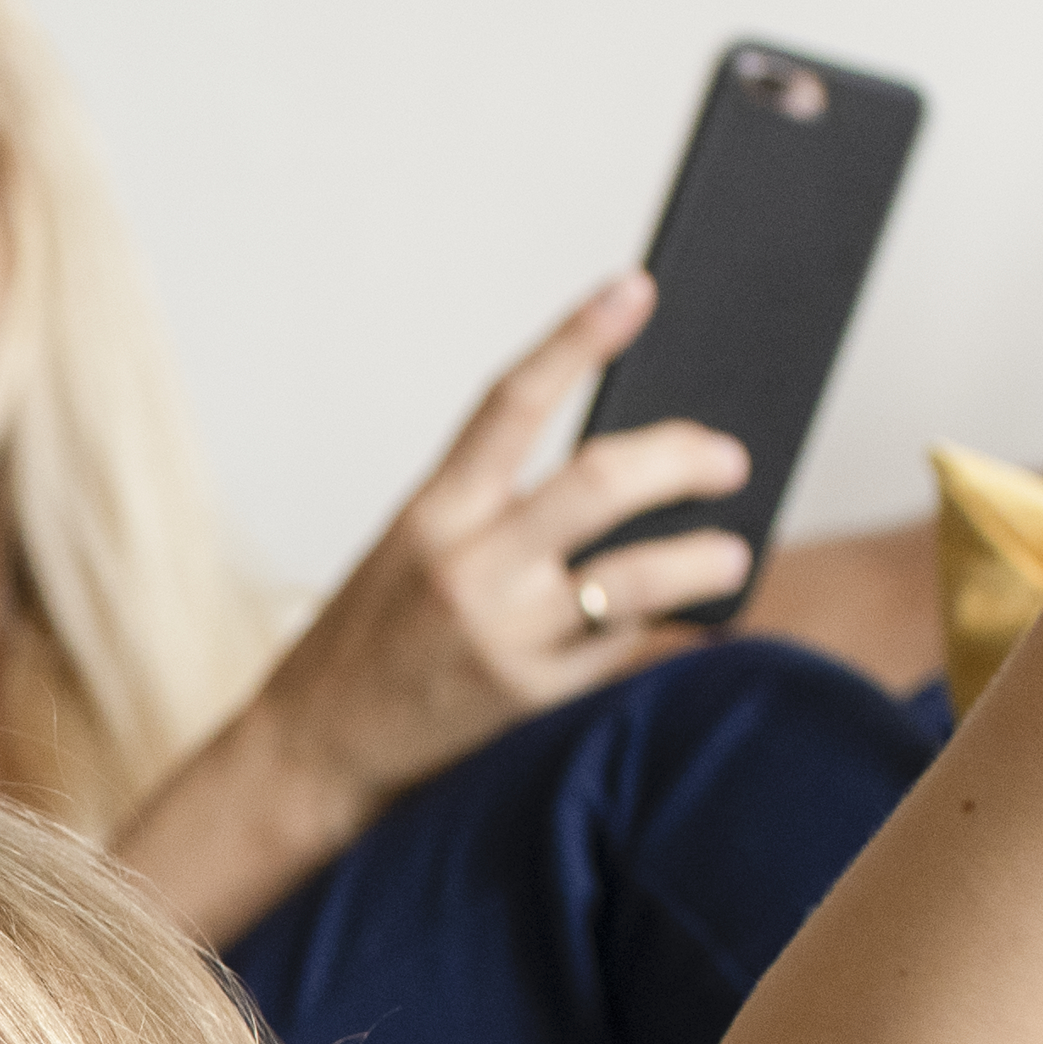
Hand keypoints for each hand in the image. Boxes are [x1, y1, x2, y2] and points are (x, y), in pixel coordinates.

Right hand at [243, 270, 753, 817]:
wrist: (311, 753)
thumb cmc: (370, 642)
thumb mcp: (412, 551)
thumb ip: (495, 510)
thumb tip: (621, 473)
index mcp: (431, 512)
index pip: (512, 402)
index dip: (578, 338)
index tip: (635, 289)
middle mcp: (467, 566)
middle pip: (597, 483)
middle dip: (679, 458)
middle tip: (726, 457)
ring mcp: (502, 634)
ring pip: (630, 577)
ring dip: (699, 558)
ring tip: (731, 553)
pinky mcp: (530, 699)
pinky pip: (621, 647)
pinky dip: (664, 625)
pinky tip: (694, 619)